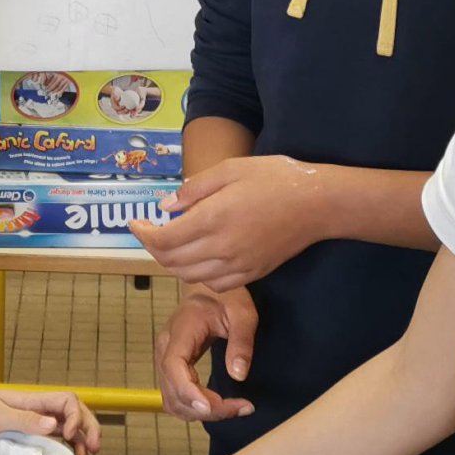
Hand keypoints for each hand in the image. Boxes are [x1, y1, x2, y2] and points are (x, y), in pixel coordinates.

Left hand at [0, 367, 101, 454]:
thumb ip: (24, 420)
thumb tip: (54, 425)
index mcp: (33, 401)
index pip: (67, 402)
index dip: (76, 417)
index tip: (70, 436)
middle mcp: (37, 408)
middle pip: (73, 412)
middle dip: (88, 427)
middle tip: (95, 449)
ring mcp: (31, 418)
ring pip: (66, 424)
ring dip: (80, 437)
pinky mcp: (24, 429)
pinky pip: (52, 434)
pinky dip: (65, 444)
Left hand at [130, 154, 324, 290]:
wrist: (318, 203)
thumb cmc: (275, 178)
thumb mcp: (230, 169)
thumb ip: (193, 189)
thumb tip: (166, 207)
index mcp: (212, 218)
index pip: (163, 239)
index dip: (143, 234)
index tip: (136, 222)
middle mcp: (221, 248)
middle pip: (171, 261)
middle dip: (153, 248)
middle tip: (151, 231)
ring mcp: (238, 265)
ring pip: (190, 277)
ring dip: (173, 263)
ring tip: (172, 243)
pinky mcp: (252, 274)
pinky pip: (214, 284)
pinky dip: (198, 275)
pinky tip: (200, 258)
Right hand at [154, 286, 257, 422]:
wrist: (208, 290)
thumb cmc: (225, 297)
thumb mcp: (242, 314)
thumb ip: (241, 342)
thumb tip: (239, 375)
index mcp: (180, 332)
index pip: (173, 366)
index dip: (189, 391)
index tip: (211, 406)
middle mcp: (165, 349)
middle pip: (174, 391)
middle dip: (206, 408)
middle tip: (241, 407)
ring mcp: (164, 360)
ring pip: (173, 400)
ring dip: (201, 413)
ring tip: (234, 408)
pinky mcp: (171, 369)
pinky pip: (176, 397)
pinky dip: (194, 409)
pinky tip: (218, 406)